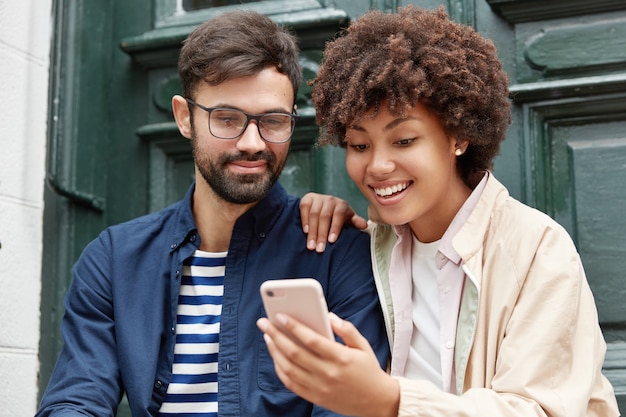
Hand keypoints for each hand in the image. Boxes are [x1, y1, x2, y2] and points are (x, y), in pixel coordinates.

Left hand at [257, 313, 398, 416]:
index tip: (280, 315)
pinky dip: (280, 370)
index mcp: (341, 358)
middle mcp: (328, 374)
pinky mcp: (316, 398)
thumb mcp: (363, 346)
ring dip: (274, 351)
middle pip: (295, 352)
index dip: (293, 327)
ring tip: (268, 337)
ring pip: (289, 368)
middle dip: (276, 335)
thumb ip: (346, 329)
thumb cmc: (369, 370)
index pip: (311, 339)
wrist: (377, 402)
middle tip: (264, 323)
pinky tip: (276, 357)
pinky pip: (291, 384)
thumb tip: (328, 315)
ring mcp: (320, 388)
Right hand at [300, 193, 366, 252]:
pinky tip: (305, 232)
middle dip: (321, 234)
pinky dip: (304, 220)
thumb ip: (355, 222)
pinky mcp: (307, 199)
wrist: (326, 204)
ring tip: (311, 245)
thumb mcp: (348, 219)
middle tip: (319, 249)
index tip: (331, 241)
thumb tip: (364, 225)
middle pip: (324, 217)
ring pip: (314, 215)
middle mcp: (330, 200)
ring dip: (312, 231)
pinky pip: (304, 208)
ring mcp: (318, 198)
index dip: (335, 228)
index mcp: (341, 205)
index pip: (338, 215)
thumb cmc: (339, 216)